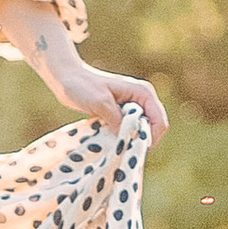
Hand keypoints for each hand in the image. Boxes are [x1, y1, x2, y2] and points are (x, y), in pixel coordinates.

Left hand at [38, 42, 166, 141]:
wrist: (67, 79)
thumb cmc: (82, 86)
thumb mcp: (100, 103)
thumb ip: (117, 119)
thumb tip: (128, 137)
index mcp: (143, 93)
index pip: (159, 121)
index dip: (150, 138)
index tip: (131, 147)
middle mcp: (143, 99)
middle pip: (154, 128)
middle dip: (141, 140)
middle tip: (122, 149)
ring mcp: (135, 106)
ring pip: (143, 130)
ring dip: (132, 140)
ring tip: (115, 145)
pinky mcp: (125, 113)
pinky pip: (132, 129)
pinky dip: (124, 137)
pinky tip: (111, 141)